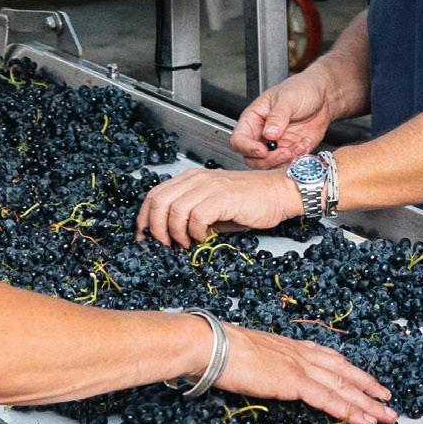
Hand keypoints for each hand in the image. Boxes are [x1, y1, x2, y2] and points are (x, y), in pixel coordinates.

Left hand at [135, 168, 300, 247]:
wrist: (278, 193)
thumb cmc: (250, 202)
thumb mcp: (214, 207)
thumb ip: (192, 216)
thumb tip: (171, 236)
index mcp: (192, 179)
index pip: (155, 194)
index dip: (144, 218)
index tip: (143, 237)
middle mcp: (197, 179)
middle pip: (159, 201)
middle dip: (156, 228)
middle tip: (165, 244)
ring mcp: (210, 186)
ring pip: (174, 210)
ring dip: (176, 233)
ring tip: (186, 243)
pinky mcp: (223, 197)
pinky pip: (196, 217)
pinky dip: (195, 232)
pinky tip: (205, 237)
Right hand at [214, 323, 396, 423]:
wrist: (213, 344)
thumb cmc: (225, 350)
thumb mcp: (256, 356)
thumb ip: (271, 365)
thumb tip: (272, 375)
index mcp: (294, 347)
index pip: (333, 360)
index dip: (354, 372)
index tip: (370, 382)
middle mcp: (302, 354)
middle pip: (345, 373)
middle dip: (369, 388)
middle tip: (389, 401)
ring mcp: (299, 367)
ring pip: (342, 387)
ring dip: (366, 403)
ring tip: (386, 415)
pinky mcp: (293, 381)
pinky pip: (326, 399)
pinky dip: (346, 410)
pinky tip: (362, 419)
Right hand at [230, 71, 337, 167]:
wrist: (324, 95)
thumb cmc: (301, 89)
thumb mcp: (287, 98)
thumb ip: (277, 116)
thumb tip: (268, 134)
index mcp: (254, 119)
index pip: (239, 139)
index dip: (247, 148)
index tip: (262, 150)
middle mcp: (262, 134)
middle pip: (252, 158)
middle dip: (268, 159)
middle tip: (284, 152)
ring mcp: (276, 144)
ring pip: (270, 165)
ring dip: (285, 160)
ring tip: (298, 146)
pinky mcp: (291, 150)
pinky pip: (289, 163)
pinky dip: (297, 158)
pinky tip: (305, 143)